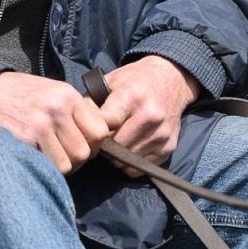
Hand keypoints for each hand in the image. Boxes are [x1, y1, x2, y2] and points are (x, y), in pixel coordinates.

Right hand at [0, 72, 108, 173]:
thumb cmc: (21, 94)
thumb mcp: (53, 92)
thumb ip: (75, 112)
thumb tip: (100, 139)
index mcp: (68, 95)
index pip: (100, 132)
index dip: (93, 145)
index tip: (82, 145)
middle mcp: (57, 109)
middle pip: (84, 153)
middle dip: (75, 160)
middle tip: (61, 154)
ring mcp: (39, 125)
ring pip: (66, 165)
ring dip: (58, 167)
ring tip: (47, 156)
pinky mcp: (23, 138)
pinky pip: (45, 166)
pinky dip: (42, 167)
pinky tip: (33, 155)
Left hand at [98, 55, 200, 176]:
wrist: (171, 80)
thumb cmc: (134, 81)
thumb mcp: (110, 81)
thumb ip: (91, 103)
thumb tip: (76, 127)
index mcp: (132, 96)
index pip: (105, 126)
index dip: (94, 131)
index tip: (91, 130)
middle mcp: (150, 115)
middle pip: (115, 146)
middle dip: (105, 145)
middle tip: (103, 139)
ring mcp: (161, 133)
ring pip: (127, 160)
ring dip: (118, 156)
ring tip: (117, 141)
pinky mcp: (169, 147)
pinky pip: (140, 168)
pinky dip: (131, 163)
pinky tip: (130, 146)